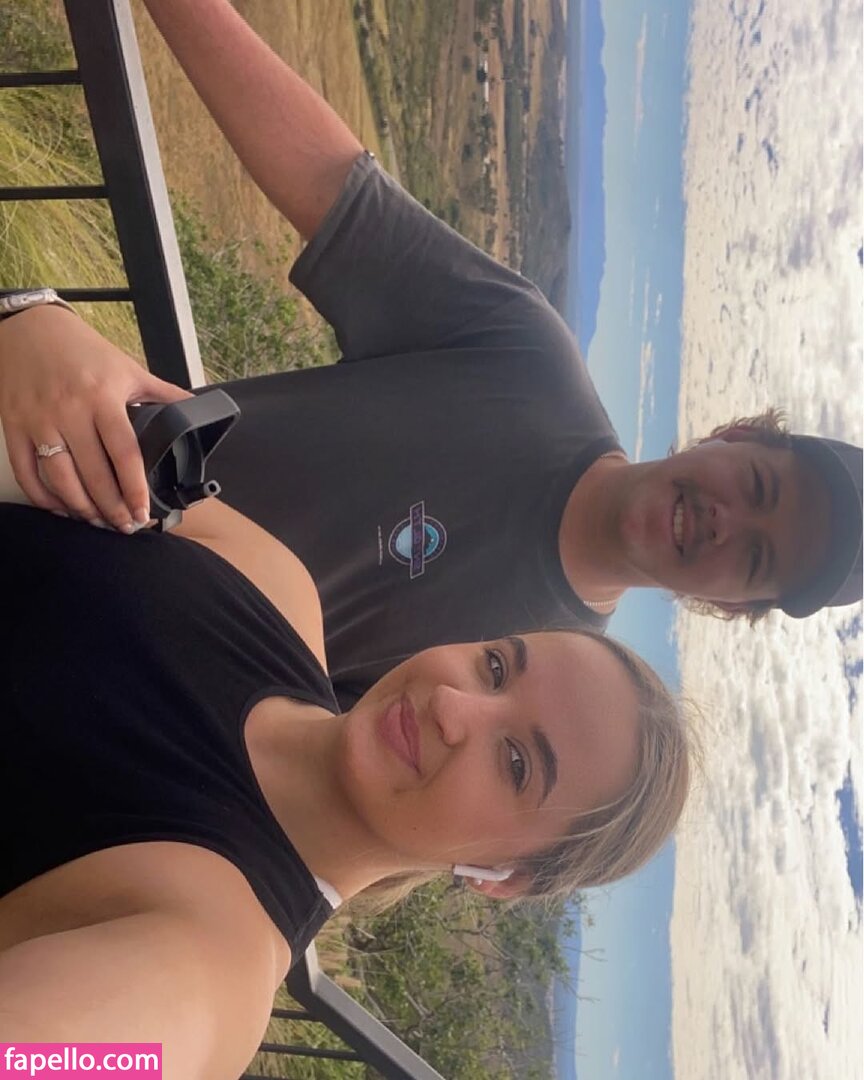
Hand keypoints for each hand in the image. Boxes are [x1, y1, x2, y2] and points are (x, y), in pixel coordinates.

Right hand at [0, 305, 192, 529]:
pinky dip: (43, 498)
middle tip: (125, 527)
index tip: (143, 513)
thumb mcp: (128, 368)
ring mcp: (38, 421)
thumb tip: (197, 407)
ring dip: (80, 508)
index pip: (124, 454)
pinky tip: (62, 508)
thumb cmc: (84, 350)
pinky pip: (27, 473)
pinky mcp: (13, 427)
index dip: (135, 489)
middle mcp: (70, 411)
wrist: (29, 328)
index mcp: (103, 397)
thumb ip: (163, 392)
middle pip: (94, 474)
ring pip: (60, 479)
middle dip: (111, 508)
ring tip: (98, 522)